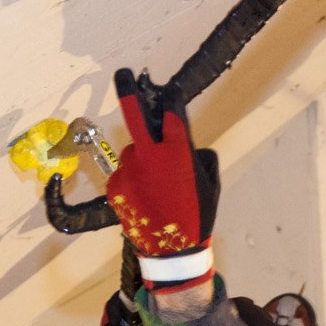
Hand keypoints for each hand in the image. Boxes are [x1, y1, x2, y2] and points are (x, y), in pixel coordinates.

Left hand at [106, 69, 220, 291]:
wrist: (171, 252)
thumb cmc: (197, 215)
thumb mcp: (210, 183)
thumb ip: (198, 157)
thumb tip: (186, 147)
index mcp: (176, 151)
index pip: (171, 112)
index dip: (171, 99)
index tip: (169, 90)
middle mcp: (149, 155)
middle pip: (134, 114)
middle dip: (129, 90)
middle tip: (123, 74)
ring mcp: (128, 170)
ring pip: (133, 152)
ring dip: (142, 159)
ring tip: (157, 186)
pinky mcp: (115, 186)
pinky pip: (126, 174)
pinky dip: (134, 180)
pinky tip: (147, 198)